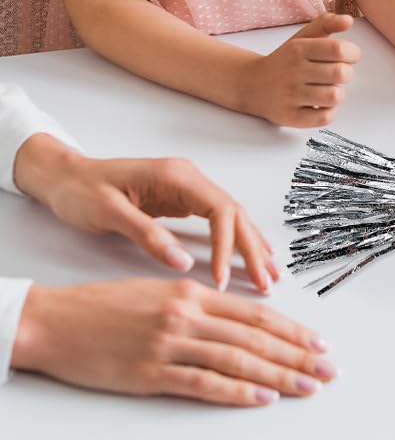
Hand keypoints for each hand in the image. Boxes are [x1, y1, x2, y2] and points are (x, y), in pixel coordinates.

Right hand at [12, 279, 335, 404]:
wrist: (57, 321)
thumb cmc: (107, 306)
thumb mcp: (161, 293)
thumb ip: (202, 305)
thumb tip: (241, 321)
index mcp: (194, 292)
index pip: (255, 314)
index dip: (291, 329)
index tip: (318, 342)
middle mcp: (189, 314)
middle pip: (256, 337)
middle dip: (297, 353)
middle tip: (328, 367)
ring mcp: (171, 344)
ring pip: (238, 359)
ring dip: (279, 374)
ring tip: (308, 384)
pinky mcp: (152, 373)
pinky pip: (204, 383)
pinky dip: (237, 392)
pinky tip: (262, 398)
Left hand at [13, 138, 276, 291]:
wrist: (64, 176)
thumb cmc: (82, 191)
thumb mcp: (110, 213)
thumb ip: (147, 235)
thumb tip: (183, 263)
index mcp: (178, 176)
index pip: (220, 210)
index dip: (227, 246)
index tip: (222, 279)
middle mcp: (190, 179)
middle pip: (235, 213)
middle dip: (252, 248)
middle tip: (267, 281)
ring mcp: (189, 189)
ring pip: (232, 216)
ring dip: (251, 244)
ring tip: (268, 272)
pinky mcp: (182, 200)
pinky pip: (219, 220)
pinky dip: (236, 238)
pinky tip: (250, 251)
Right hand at [240, 13, 358, 126]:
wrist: (251, 84)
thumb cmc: (286, 60)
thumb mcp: (303, 36)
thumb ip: (327, 23)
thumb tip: (349, 20)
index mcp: (299, 49)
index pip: (339, 49)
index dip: (353, 53)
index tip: (350, 56)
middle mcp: (293, 71)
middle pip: (340, 74)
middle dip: (347, 73)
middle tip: (338, 74)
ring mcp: (290, 95)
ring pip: (334, 97)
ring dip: (338, 93)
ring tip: (329, 89)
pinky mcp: (289, 117)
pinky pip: (324, 117)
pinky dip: (329, 111)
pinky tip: (321, 104)